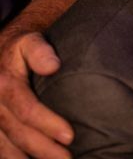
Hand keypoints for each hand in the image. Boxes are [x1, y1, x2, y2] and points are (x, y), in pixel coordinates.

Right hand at [0, 32, 72, 158]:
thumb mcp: (30, 42)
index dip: (46, 123)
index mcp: (3, 84)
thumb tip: (53, 66)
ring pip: (5, 146)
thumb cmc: (21, 47)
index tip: (69, 135)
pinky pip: (1, 148)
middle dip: (42, 148)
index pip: (25, 108)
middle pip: (17, 132)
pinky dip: (15, 158)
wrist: (1, 50)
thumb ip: (40, 51)